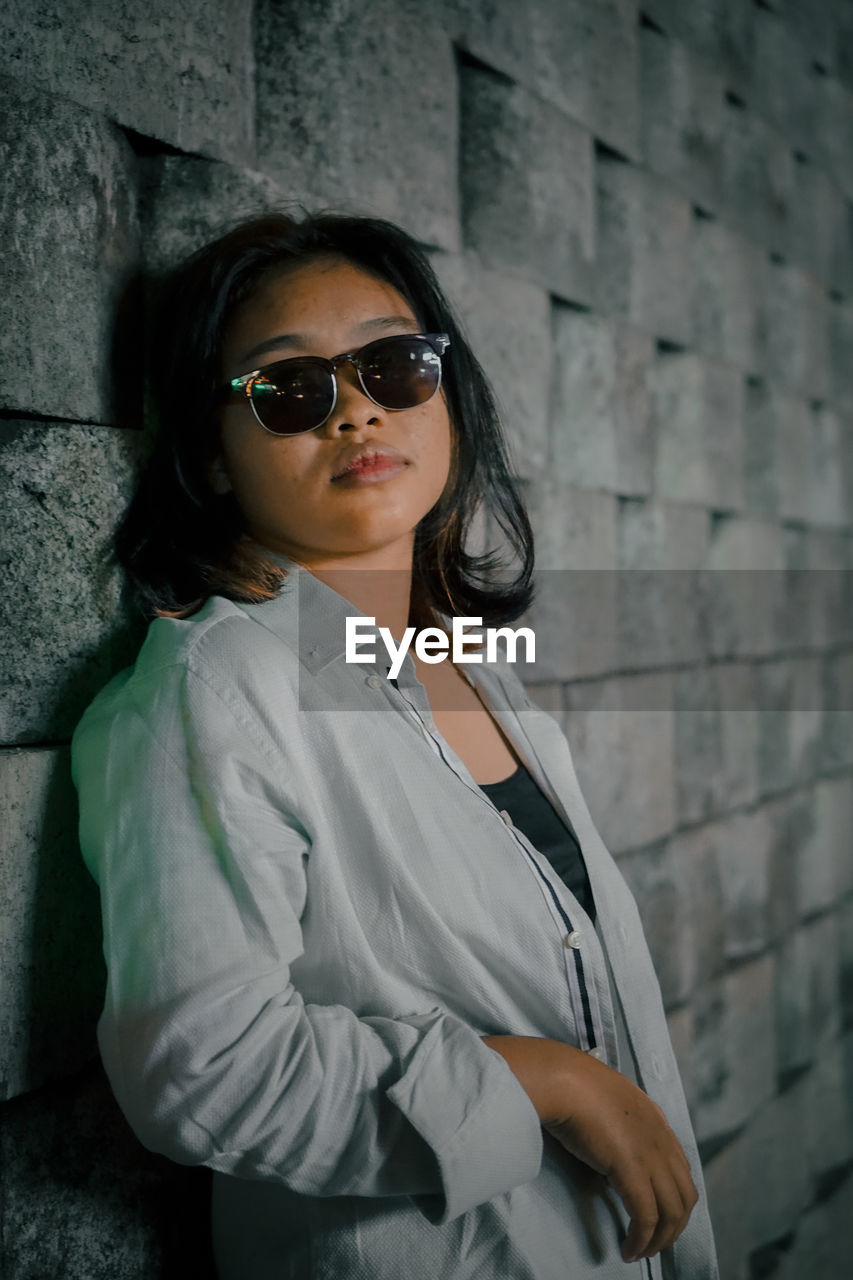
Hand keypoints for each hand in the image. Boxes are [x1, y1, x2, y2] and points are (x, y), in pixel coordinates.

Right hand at [542, 1049, 697, 1263]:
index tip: (659, 1216)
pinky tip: (628, 1249)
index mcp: (656, 1120)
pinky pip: (646, 1217)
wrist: (562, 1079)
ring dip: (659, 1240)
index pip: (681, 1170)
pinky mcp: (633, 1170)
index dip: (674, 1199)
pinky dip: (641, 1240)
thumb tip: (612, 1149)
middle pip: (685, 1196)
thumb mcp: (608, 1101)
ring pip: (672, 1212)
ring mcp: (651, 1154)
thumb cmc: (573, 1085)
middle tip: (654, 1244)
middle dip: (674, 1227)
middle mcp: (662, 1138)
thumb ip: (620, 1123)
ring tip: (641, 1252)